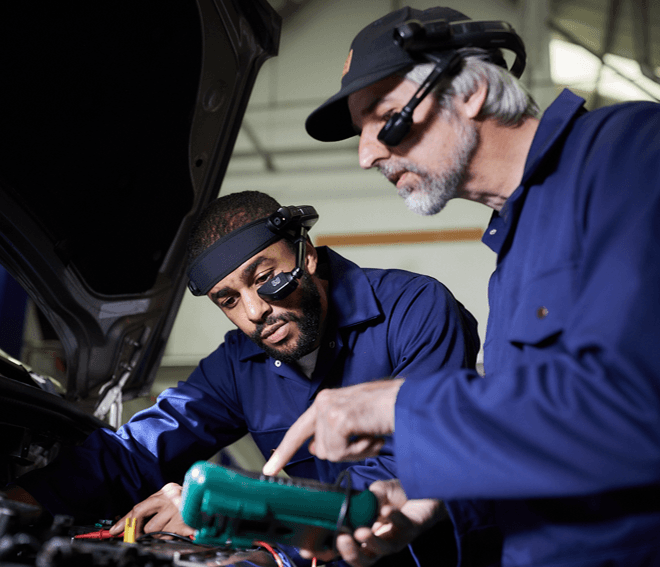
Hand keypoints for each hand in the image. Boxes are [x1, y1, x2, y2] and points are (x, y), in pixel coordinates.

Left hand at [108, 483, 193, 539]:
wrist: (216, 503)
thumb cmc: (192, 504)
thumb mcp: (173, 502)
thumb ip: (156, 510)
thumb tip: (134, 525)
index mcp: (167, 490)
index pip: (139, 505)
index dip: (125, 519)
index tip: (114, 530)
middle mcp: (170, 496)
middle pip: (141, 513)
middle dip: (134, 528)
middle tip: (132, 537)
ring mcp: (177, 508)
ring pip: (153, 529)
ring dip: (158, 534)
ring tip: (171, 528)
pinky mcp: (183, 521)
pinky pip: (166, 535)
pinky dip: (170, 536)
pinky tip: (179, 529)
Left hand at [263, 378, 403, 475]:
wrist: (408, 402)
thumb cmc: (389, 411)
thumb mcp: (356, 421)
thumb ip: (333, 432)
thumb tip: (315, 448)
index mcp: (326, 401)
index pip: (298, 430)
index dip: (284, 451)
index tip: (270, 470)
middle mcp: (323, 401)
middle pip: (318, 449)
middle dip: (343, 452)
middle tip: (367, 439)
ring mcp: (329, 409)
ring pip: (330, 454)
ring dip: (356, 451)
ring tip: (372, 435)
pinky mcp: (338, 420)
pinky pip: (340, 453)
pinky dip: (360, 451)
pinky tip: (373, 436)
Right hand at [334, 480, 444, 566]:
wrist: (424, 488)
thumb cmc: (397, 494)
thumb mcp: (378, 491)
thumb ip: (368, 498)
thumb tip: (356, 506)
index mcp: (369, 534)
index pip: (351, 548)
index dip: (337, 550)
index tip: (323, 545)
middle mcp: (383, 540)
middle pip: (365, 559)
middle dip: (352, 554)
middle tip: (343, 539)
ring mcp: (399, 536)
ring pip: (385, 549)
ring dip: (371, 541)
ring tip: (361, 531)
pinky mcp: (414, 528)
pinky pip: (403, 527)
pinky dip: (394, 518)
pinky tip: (387, 510)